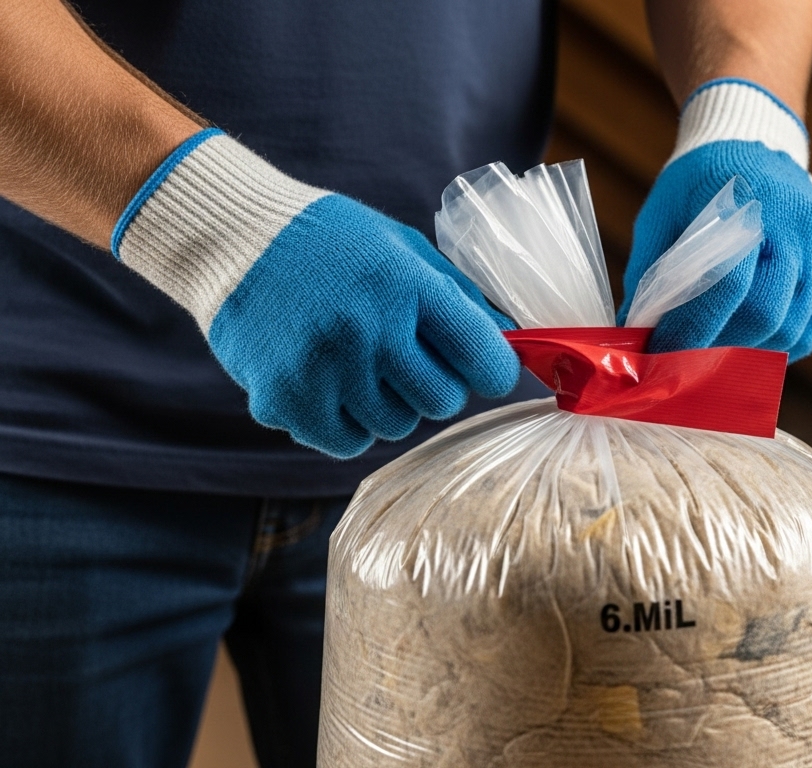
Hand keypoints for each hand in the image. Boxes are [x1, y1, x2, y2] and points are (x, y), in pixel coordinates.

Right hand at [113, 129, 519, 457]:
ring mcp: (324, 369)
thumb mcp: (403, 248)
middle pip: (442, 400)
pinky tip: (333, 383)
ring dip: (392, 403)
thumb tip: (512, 340)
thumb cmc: (333, 244)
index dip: (493, 369)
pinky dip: (350, 422)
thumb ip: (458, 296)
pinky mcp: (286, 401)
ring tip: (363, 364)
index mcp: (405, 285)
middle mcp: (367, 330)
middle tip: (412, 360)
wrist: (234, 241)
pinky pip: (349, 442)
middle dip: (438, 386)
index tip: (485, 367)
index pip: (481, 354)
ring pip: (397, 425)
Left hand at [620, 79, 811, 360]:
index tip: (663, 356)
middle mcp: (792, 227)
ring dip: (754, 352)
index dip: (694, 330)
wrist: (753, 140)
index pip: (726, 285)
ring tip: (720, 353)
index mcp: (743, 207)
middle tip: (691, 360)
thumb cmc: (698, 181)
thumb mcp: (662, 214)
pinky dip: (783, 345)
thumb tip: (635, 335)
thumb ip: (649, 272)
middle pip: (766, 314)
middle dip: (723, 347)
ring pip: (794, 327)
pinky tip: (755, 343)